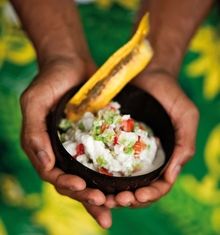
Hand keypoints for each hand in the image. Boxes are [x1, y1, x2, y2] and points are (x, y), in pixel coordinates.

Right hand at [20, 57, 111, 227]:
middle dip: (85, 195)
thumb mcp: (35, 101)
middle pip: (70, 181)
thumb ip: (34, 132)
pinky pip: (103, 158)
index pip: (51, 174)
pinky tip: (124, 183)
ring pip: (87, 175)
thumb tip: (45, 165)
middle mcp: (60, 150)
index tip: (82, 187)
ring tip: (116, 203)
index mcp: (43, 146)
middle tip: (104, 203)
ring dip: (99, 192)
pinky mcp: (94, 138)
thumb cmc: (51, 79)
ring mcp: (78, 145)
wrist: (72, 63)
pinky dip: (111, 173)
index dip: (65, 184)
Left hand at [104, 70, 198, 207]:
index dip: (149, 195)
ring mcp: (129, 150)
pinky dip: (100, 172)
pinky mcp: (114, 139)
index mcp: (165, 157)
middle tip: (114, 200)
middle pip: (138, 188)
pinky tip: (90, 176)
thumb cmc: (169, 93)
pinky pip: (106, 159)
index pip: (159, 186)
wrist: (148, 74)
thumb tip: (172, 175)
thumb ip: (185, 143)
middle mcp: (146, 158)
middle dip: (128, 198)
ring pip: (120, 180)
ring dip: (111, 192)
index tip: (135, 196)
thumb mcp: (186, 115)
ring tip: (100, 195)